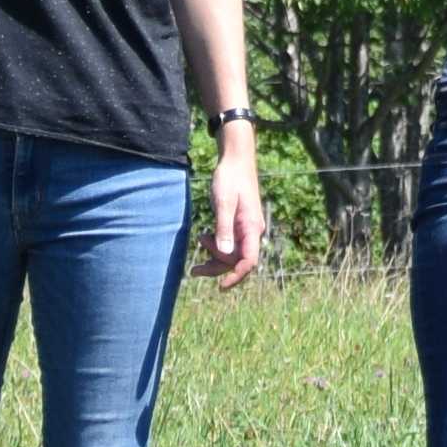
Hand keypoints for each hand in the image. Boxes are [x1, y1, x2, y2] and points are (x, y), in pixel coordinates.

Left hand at [202, 131, 268, 286]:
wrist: (236, 159)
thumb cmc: (230, 178)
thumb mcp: (223, 202)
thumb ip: (223, 227)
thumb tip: (222, 252)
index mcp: (251, 228)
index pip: (249, 261)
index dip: (236, 276)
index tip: (221, 286)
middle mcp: (252, 231)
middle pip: (237, 260)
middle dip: (217, 267)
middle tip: (194, 270)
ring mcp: (246, 228)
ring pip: (233, 253)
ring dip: (215, 257)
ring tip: (198, 243)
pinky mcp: (239, 224)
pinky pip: (230, 243)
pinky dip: (217, 246)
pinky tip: (204, 238)